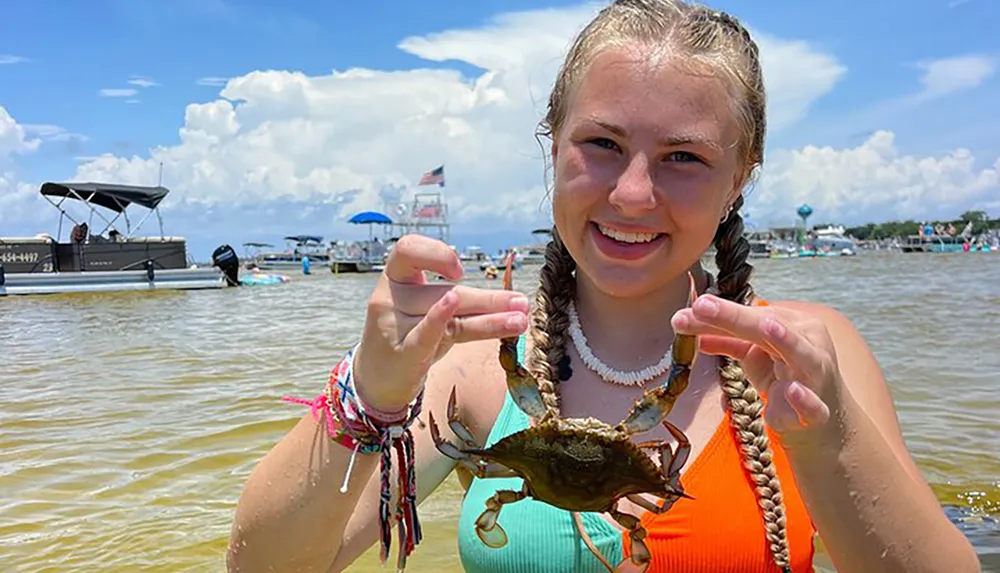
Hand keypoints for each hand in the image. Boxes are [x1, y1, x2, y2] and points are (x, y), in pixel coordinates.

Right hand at [353, 235, 529, 412]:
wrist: (376, 379)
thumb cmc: (408, 334)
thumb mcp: (428, 310)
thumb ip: (458, 299)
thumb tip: (512, 299)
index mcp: (394, 277)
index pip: (407, 249)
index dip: (436, 254)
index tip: (460, 271)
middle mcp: (389, 297)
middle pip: (444, 292)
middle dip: (487, 299)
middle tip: (521, 302)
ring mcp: (392, 326)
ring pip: (450, 318)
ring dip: (490, 319)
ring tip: (520, 320)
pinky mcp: (402, 353)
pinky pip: (428, 336)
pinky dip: (446, 324)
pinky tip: (476, 323)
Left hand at [671, 294, 842, 440]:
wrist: (816, 418)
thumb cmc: (784, 375)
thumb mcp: (752, 354)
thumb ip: (723, 339)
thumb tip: (685, 321)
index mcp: (791, 324)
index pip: (750, 315)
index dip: (717, 313)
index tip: (684, 313)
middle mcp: (807, 342)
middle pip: (767, 326)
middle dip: (734, 317)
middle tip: (701, 306)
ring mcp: (815, 374)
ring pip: (801, 354)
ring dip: (786, 340)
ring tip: (768, 328)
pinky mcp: (818, 410)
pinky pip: (814, 404)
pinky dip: (804, 398)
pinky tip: (792, 391)